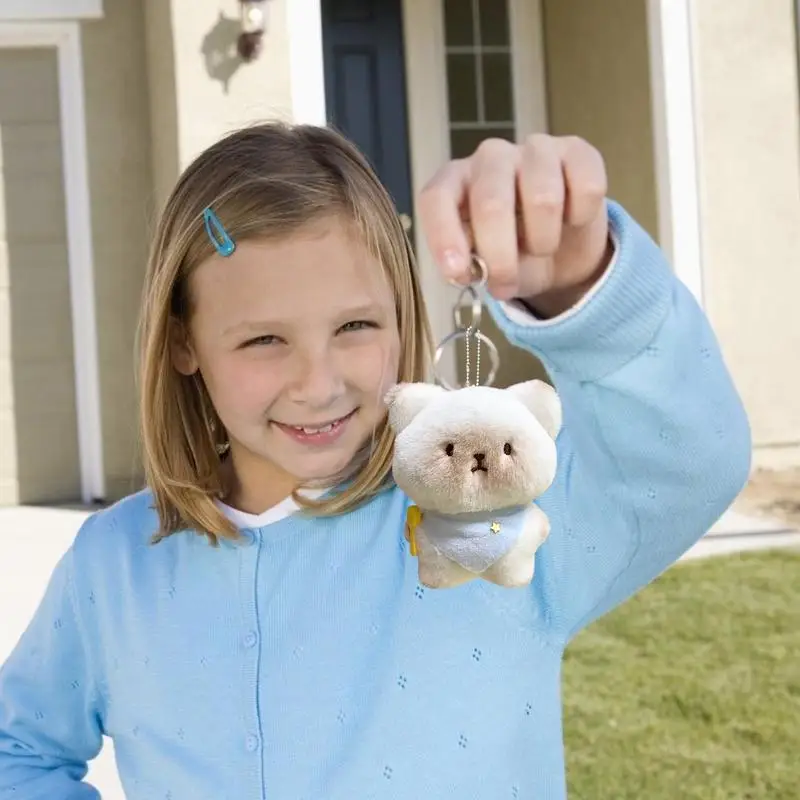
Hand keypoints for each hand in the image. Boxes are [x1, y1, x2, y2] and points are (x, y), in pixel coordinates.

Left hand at [418, 135, 613, 317]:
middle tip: (505, 284)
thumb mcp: (484, 267)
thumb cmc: (512, 253)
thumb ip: (469, 266)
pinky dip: (580, 218)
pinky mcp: (577, 150)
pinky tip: (571, 220)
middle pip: (492, 204)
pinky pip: (585, 188)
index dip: (444, 236)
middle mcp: (489, 158)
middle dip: (501, 257)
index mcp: (455, 182)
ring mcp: (534, 149)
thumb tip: (465, 271)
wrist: (562, 248)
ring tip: (542, 248)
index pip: (437, 198)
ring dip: (544, 241)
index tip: (457, 272)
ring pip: (543, 199)